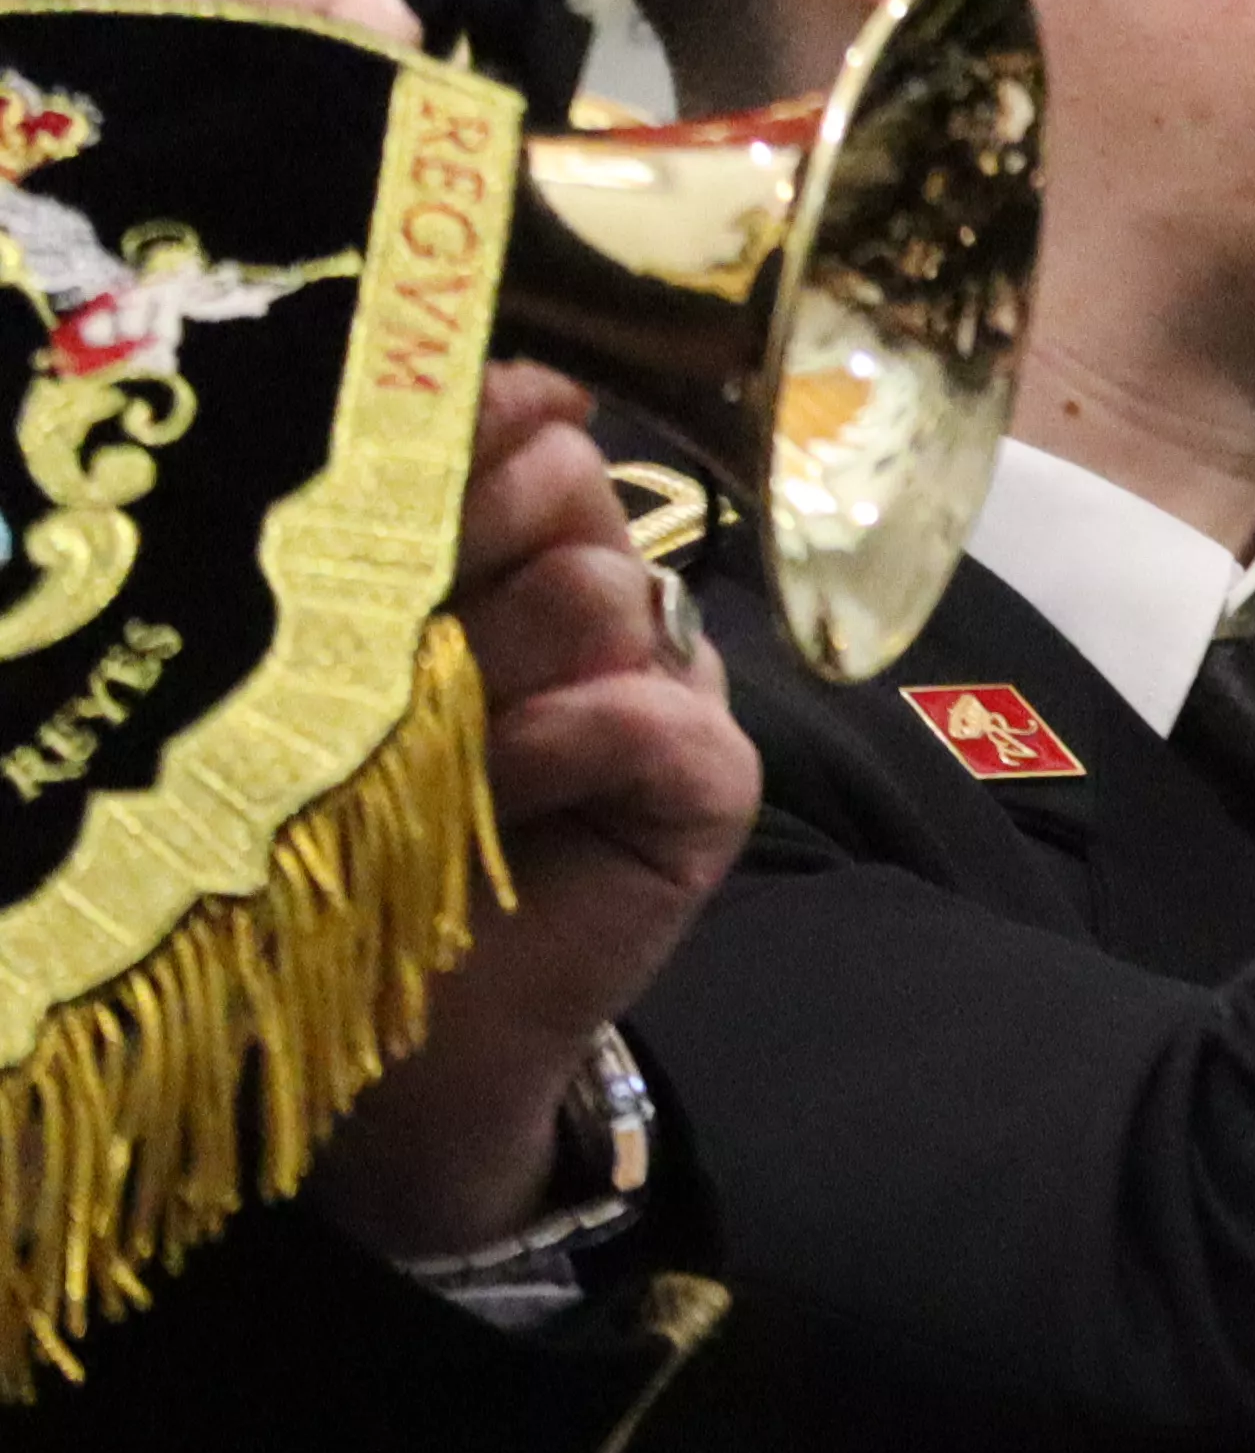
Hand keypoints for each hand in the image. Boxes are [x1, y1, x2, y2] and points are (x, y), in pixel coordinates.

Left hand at [304, 369, 763, 1263]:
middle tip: (398, 640)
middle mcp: (604, 605)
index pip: (528, 426)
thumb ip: (396, 551)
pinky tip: (499, 790)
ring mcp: (670, 690)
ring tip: (429, 750)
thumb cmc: (346, 846)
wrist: (397, 1034)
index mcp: (519, 555)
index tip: (395, 442)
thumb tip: (458, 418)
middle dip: (464, 546)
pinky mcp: (711, 785)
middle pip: (566, 486)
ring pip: (605, 590)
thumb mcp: (346, 676)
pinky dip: (566, 744)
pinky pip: (657, 716)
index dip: (471, 420)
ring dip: (492, 668)